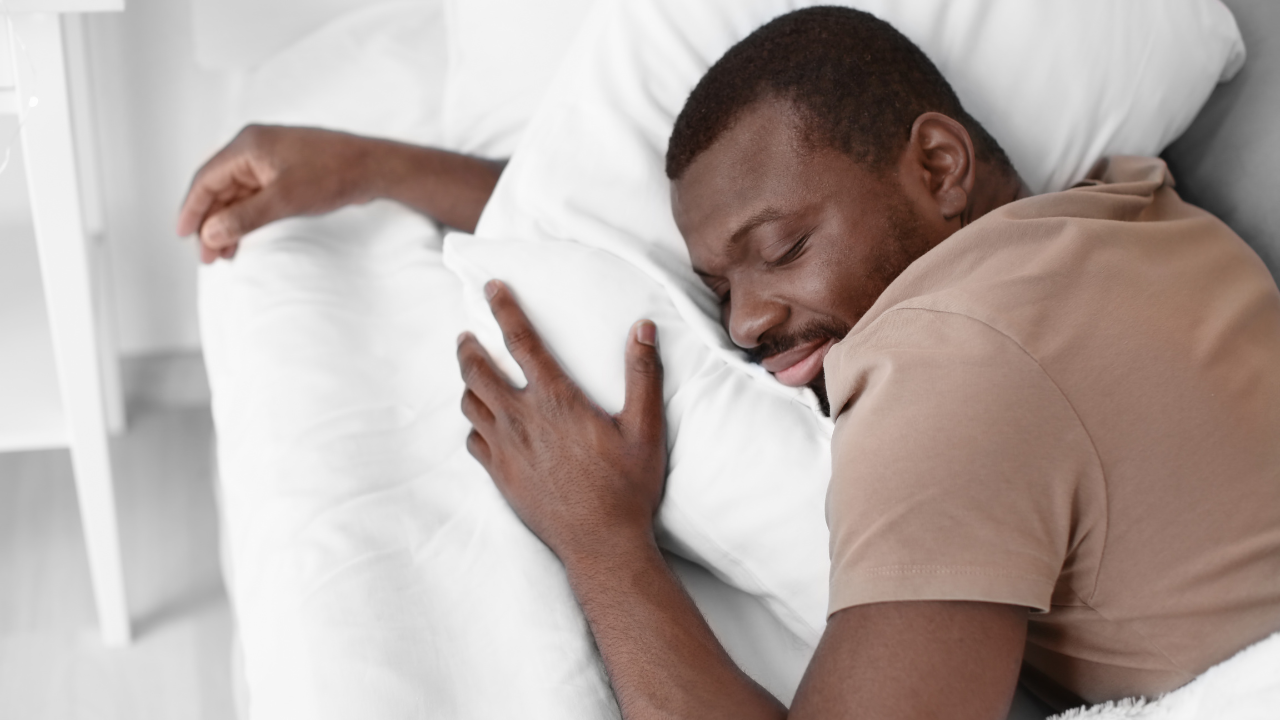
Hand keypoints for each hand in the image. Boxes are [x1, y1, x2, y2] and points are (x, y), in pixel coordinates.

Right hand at [177, 125, 379, 263]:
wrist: (373, 167)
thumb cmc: (333, 174)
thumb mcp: (284, 201)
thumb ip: (244, 218)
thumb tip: (210, 234)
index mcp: (247, 146)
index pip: (206, 179)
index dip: (192, 209)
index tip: (183, 236)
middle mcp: (253, 149)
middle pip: (219, 189)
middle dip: (211, 223)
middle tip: (207, 257)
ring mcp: (269, 160)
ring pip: (236, 196)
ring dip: (228, 224)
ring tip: (224, 255)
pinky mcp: (284, 172)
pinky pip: (254, 197)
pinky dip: (246, 218)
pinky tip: (242, 239)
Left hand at [456, 280, 666, 561]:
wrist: (601, 544)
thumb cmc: (628, 488)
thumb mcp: (646, 429)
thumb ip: (643, 375)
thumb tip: (643, 328)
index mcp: (556, 400)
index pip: (521, 341)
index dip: (504, 308)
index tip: (492, 287)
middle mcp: (522, 420)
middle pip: (477, 370)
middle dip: (468, 347)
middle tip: (467, 335)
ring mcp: (505, 450)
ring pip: (470, 404)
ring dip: (468, 383)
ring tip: (472, 374)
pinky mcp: (500, 476)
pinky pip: (473, 440)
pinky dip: (474, 424)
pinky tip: (483, 423)